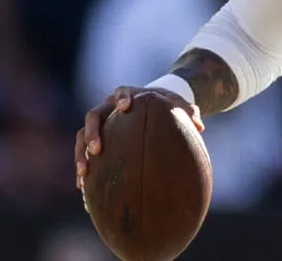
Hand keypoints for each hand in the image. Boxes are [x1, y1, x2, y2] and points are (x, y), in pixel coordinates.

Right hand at [73, 86, 203, 189]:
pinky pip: (83, 154)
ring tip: (84, 174)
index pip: (121, 92)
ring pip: (81, 136)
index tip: (126, 106)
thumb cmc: (164, 106)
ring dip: (81, 154)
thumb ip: (187, 111)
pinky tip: (83, 188)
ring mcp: (99, 125)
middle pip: (92, 116)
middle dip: (92, 133)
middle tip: (97, 149)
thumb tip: (200, 126)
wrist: (149, 107)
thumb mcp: (176, 105)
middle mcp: (107, 108)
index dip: (122, 98)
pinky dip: (83, 169)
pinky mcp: (94, 140)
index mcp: (125, 96)